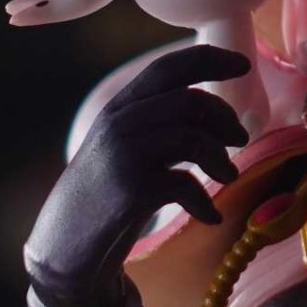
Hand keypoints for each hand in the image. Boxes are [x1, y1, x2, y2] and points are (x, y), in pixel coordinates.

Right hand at [24, 45, 250, 306]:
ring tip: (229, 175)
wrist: (63, 247)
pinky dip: (204, 202)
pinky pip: (185, 184)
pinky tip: (210, 216)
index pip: (168, 67)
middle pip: (189, 100)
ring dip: (221, 158)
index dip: (210, 59)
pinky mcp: (130, 191)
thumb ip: (158, 121)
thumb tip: (219, 112)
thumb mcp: (124, 145)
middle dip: (224, 116)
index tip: (244, 64)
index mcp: (120, 107)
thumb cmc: (105, 193)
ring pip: (192, 138)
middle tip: (241, 137)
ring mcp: (123, 156)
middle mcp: (119, 124)